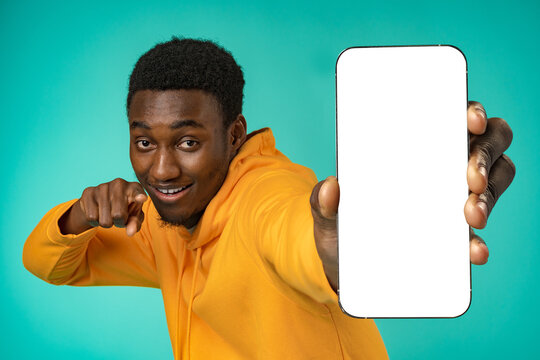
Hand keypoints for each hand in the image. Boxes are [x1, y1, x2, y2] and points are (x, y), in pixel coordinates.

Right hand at [59, 178, 147, 236]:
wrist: (101, 202)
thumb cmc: (124, 209)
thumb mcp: (133, 217)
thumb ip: (135, 224)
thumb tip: (130, 232)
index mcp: (134, 188)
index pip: (138, 192)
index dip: (139, 196)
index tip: (142, 198)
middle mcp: (119, 184)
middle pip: (118, 215)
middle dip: (119, 222)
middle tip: (119, 217)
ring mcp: (103, 186)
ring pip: (104, 220)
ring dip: (107, 223)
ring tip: (109, 214)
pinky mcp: (88, 192)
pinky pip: (92, 217)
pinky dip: (95, 221)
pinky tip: (98, 212)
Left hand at [311, 101, 515, 289]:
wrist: (343, 265)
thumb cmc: (341, 225)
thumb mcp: (327, 210)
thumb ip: (323, 200)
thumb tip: (332, 187)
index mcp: (413, 147)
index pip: (452, 116)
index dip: (471, 112)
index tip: (469, 121)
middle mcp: (441, 165)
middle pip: (487, 144)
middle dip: (483, 157)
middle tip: (469, 179)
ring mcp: (452, 199)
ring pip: (493, 182)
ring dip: (489, 196)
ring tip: (471, 216)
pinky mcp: (453, 236)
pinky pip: (477, 234)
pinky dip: (478, 242)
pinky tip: (473, 251)